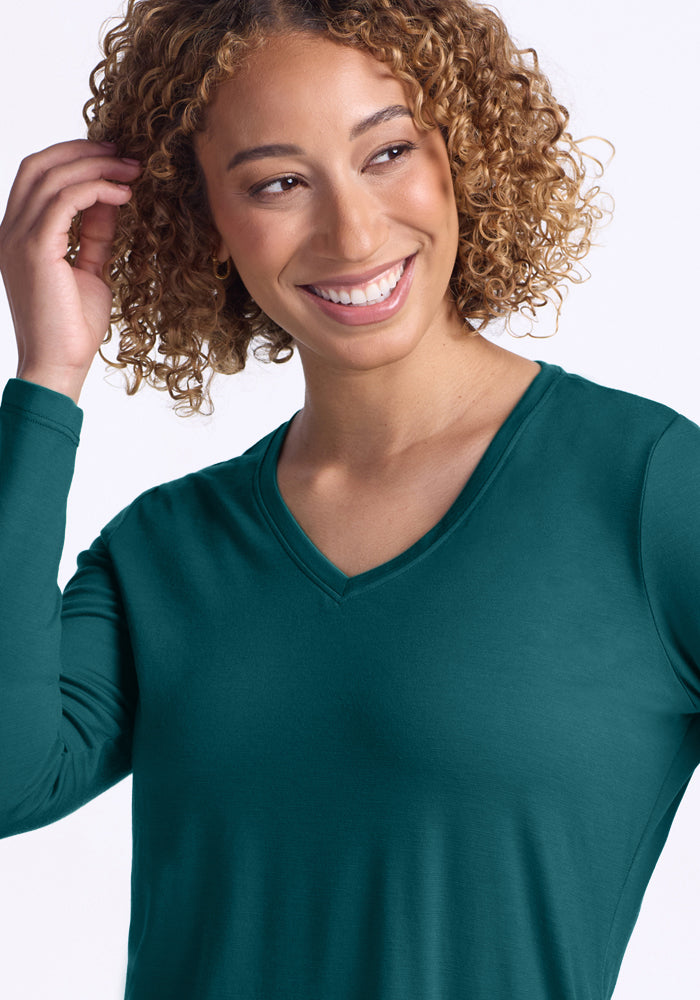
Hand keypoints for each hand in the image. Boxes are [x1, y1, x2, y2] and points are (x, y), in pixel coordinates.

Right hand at [0, 139, 141, 402]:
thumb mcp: (90, 271)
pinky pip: (65, 200)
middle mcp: (11, 231)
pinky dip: (96, 189)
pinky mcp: (36, 249)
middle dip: (84, 151)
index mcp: (19, 235)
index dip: (73, 158)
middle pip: (39, 165)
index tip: (113, 158)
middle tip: (124, 154)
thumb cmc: (73, 327)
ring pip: (52, 176)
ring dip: (95, 166)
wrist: (59, 364)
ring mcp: (19, 238)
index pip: (37, 177)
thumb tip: (110, 200)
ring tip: (132, 170)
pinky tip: (124, 194)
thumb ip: (95, 235)